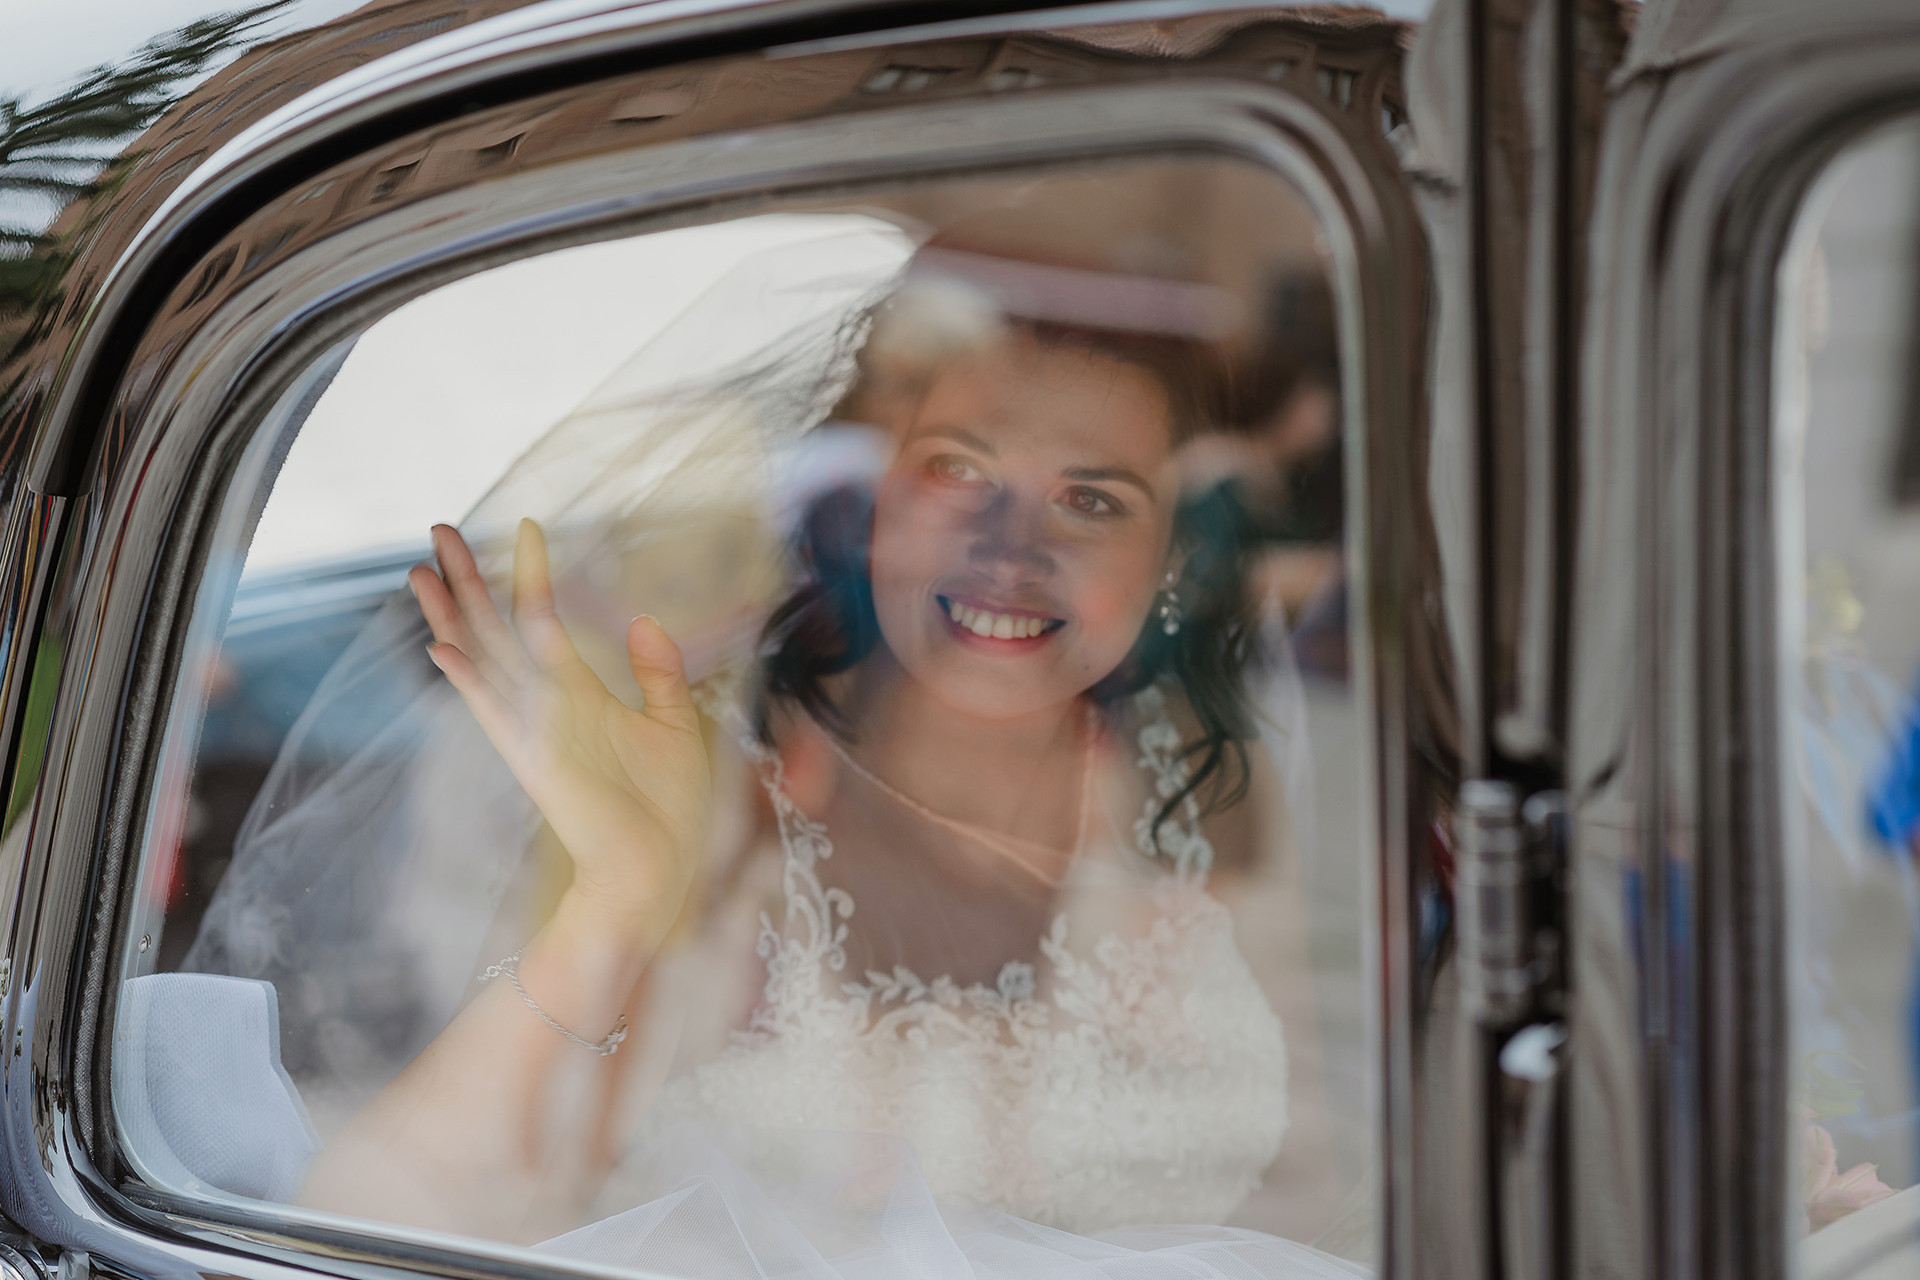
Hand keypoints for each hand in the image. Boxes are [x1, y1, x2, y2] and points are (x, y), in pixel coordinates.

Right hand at [410, 520, 710, 943]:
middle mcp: (546, 705)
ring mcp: (534, 729)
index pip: (544, 619)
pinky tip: (441, 648)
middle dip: (467, 581)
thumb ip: (659, 671)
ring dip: (452, 616)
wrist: (659, 866)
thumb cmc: (669, 803)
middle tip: (440, 529)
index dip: (531, 574)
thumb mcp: (676, 722)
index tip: (525, 528)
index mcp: (578, 693)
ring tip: (421, 570)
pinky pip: (494, 712)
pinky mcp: (533, 758)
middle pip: (494, 629)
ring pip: (483, 660)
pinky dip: (469, 681)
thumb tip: (642, 619)